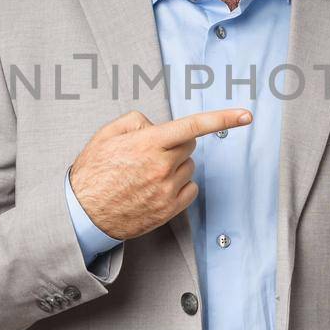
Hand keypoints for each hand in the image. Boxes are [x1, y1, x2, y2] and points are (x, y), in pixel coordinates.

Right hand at [69, 107, 253, 240]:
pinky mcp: (169, 210)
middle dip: (176, 144)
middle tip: (151, 152)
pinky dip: (179, 186)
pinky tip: (156, 188)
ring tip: (146, 174)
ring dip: (175, 166)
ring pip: (189, 168)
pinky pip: (190, 190)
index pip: (193, 126)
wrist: (82, 214)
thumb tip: (157, 125)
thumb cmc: (93, 172)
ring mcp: (167, 190)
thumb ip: (136, 121)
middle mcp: (162, 167)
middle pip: (190, 146)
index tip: (247, 115)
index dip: (223, 119)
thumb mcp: (106, 135)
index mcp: (148, 144)